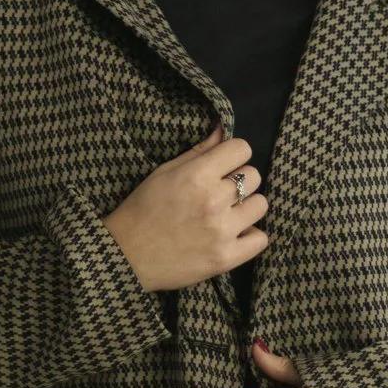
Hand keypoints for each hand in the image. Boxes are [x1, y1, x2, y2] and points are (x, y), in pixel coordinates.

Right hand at [103, 123, 269, 292]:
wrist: (127, 255)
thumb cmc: (142, 208)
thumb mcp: (164, 172)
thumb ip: (199, 151)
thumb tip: (223, 130)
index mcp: (197, 175)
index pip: (242, 149)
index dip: (234, 154)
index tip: (224, 165)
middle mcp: (214, 200)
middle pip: (253, 176)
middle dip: (239, 180)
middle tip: (221, 191)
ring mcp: (222, 231)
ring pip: (260, 205)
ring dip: (246, 207)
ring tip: (228, 213)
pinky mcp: (226, 258)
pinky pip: (260, 239)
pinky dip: (249, 236)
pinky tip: (234, 234)